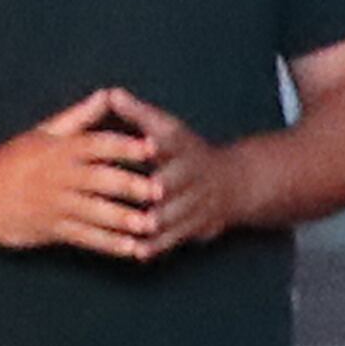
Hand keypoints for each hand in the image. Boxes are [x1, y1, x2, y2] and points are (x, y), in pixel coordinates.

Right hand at [0, 89, 160, 258]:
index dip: (126, 146)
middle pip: (99, 180)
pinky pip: (83, 237)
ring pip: (93, 212)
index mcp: (59, 150)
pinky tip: (131, 249)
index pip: (97, 144)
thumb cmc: (10, 160)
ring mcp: (52, 204)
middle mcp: (57, 176)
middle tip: (161, 191)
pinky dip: (108, 244)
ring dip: (123, 220)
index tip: (153, 148)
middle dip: (130, 186)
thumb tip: (109, 94)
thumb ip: (80, 117)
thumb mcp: (42, 132)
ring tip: (151, 225)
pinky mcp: (49, 229)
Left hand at [102, 91, 250, 252]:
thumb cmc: (184, 153)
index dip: (161, 142)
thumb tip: (110, 93)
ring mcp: (196, 201)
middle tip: (148, 194)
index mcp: (181, 146)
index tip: (150, 146)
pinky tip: (137, 252)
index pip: (172, 139)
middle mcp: (191, 172)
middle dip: (163, 187)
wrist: (233, 184)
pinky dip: (159, 245)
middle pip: (177, 180)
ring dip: (158, 221)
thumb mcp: (166, 129)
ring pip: (177, 212)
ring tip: (133, 228)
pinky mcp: (196, 225)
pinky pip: (177, 237)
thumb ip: (137, 115)